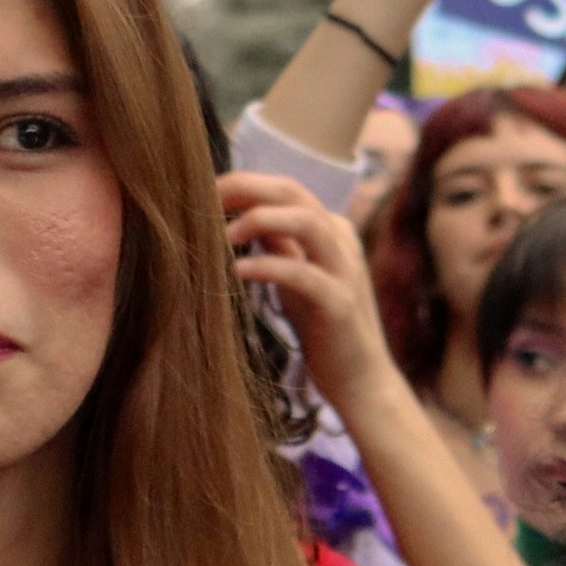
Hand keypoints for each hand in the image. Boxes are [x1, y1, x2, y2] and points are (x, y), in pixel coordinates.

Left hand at [222, 171, 395, 415]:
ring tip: (223, 234)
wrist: (362, 382)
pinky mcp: (340, 304)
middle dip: (246, 188)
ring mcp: (344, 271)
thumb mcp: (296, 276)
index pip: (285, 188)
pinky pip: (303, 275)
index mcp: (331, 230)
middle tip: (204, 197)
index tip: (204, 190)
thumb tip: (241, 214)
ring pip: (307, 222)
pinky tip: (238, 272)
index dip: (243, 184)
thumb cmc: (322, 327)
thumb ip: (279, 243)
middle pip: (294, 193)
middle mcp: (341, 241)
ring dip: (260, 219)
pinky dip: (268, 266)